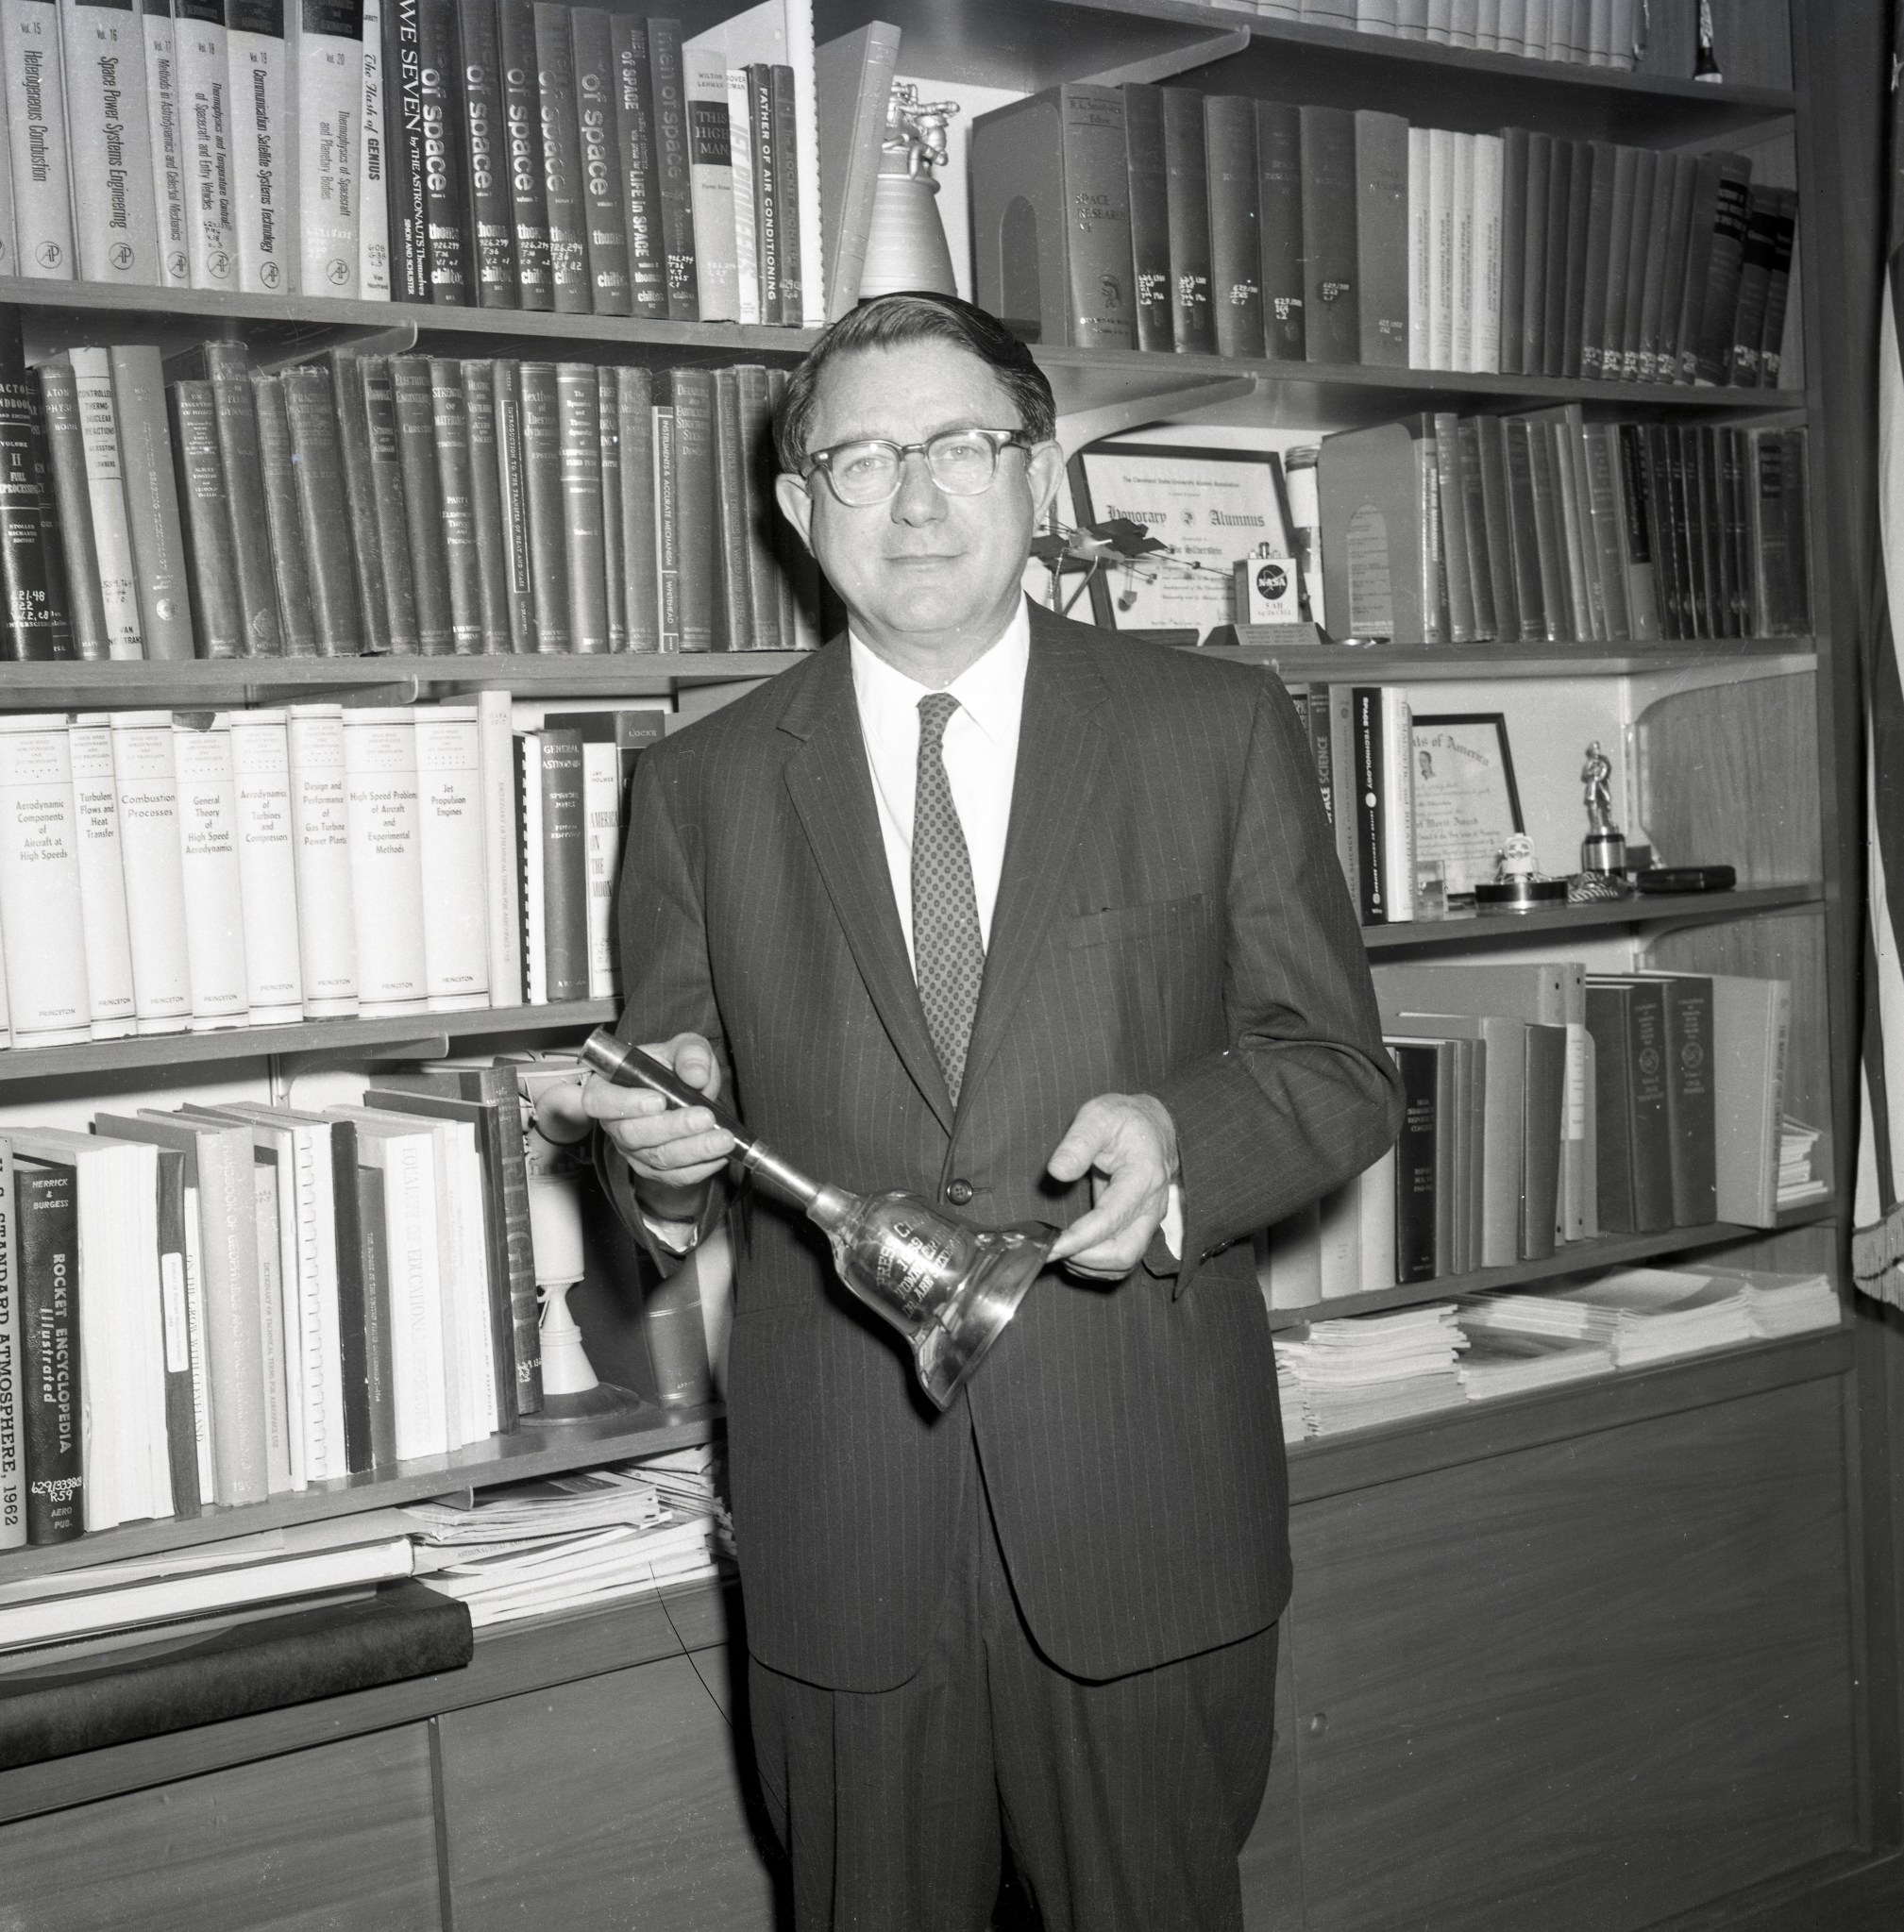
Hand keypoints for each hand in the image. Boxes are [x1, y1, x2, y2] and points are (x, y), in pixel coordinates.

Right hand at [546, 1032, 733, 1221]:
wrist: (686, 1090)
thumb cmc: (674, 1065)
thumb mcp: (683, 1047)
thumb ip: (690, 1053)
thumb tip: (696, 1076)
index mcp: (608, 1088)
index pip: (600, 1101)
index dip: (626, 1103)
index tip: (659, 1100)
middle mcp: (615, 1124)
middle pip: (633, 1134)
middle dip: (672, 1127)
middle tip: (705, 1117)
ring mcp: (633, 1150)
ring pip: (657, 1158)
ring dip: (693, 1150)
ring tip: (722, 1139)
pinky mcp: (654, 1169)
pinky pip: (673, 1176)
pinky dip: (700, 1168)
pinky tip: (721, 1155)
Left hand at [1045, 1093, 1179, 1278]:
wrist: (1152, 1125)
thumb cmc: (1123, 1119)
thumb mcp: (1097, 1117)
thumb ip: (1077, 1143)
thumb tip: (1057, 1172)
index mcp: (1142, 1177)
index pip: (1111, 1220)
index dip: (1079, 1239)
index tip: (1050, 1245)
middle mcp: (1151, 1206)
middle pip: (1124, 1253)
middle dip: (1085, 1260)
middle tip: (1051, 1250)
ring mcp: (1149, 1220)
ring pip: (1125, 1263)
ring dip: (1090, 1265)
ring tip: (1059, 1249)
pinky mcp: (1141, 1228)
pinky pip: (1123, 1260)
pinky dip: (1097, 1265)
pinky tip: (1074, 1252)